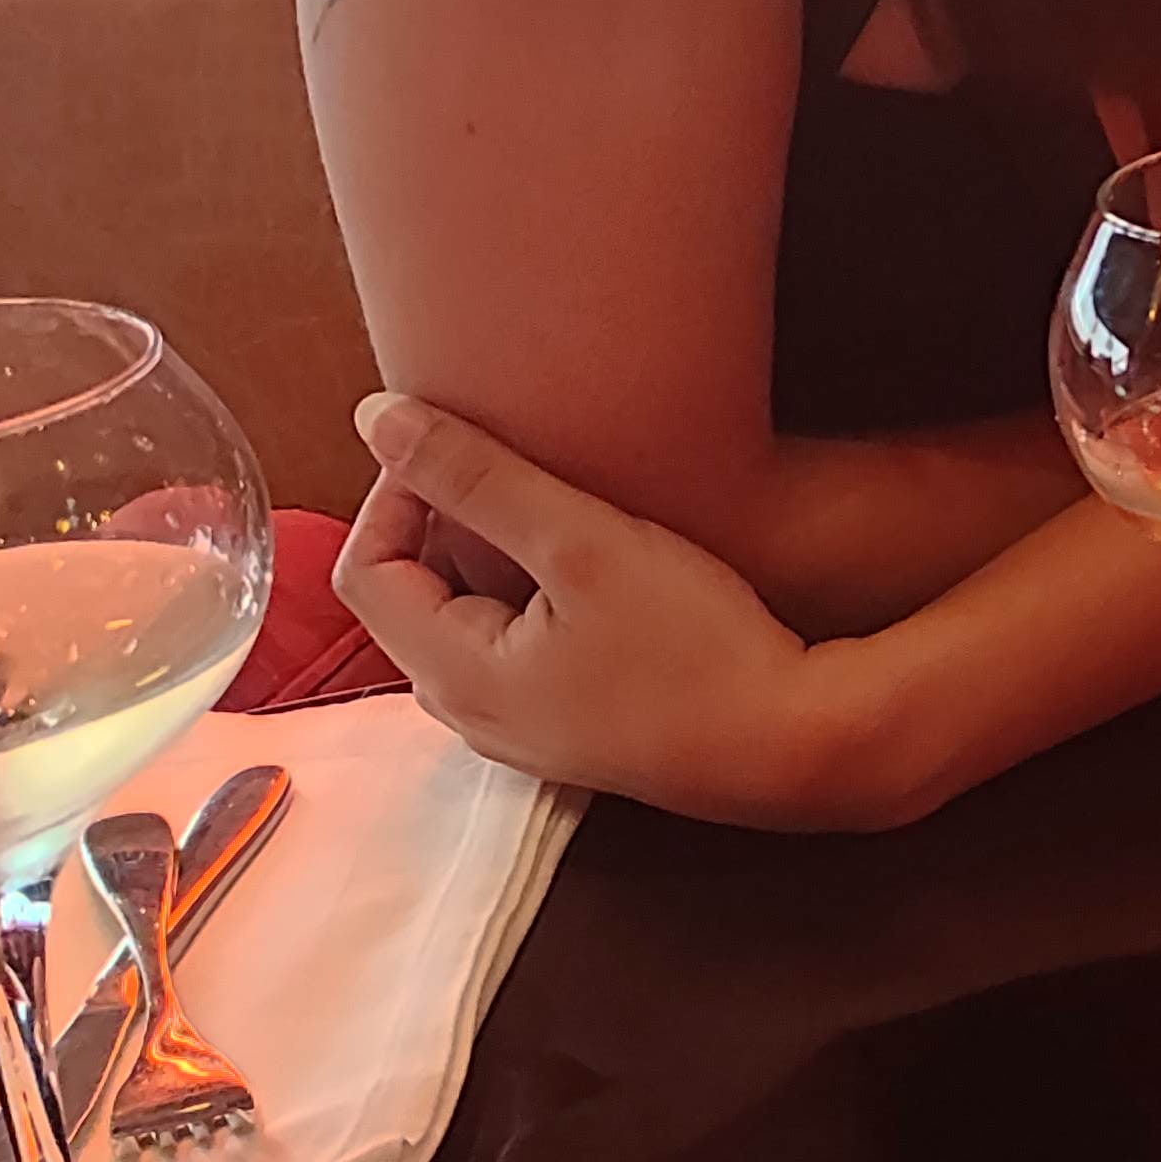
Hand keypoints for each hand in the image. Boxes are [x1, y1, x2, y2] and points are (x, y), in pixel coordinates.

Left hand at [335, 393, 866, 826]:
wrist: (794, 743)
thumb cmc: (696, 649)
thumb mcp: (583, 543)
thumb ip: (478, 477)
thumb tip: (376, 418)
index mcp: (453, 676)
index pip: (366, 568)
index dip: (397, 491)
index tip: (467, 447)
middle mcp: (470, 717)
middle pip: (409, 597)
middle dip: (443, 523)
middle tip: (513, 470)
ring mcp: (520, 732)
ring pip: (464, 622)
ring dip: (490, 559)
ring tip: (555, 513)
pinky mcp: (569, 730)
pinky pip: (511, 650)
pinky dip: (527, 599)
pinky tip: (590, 573)